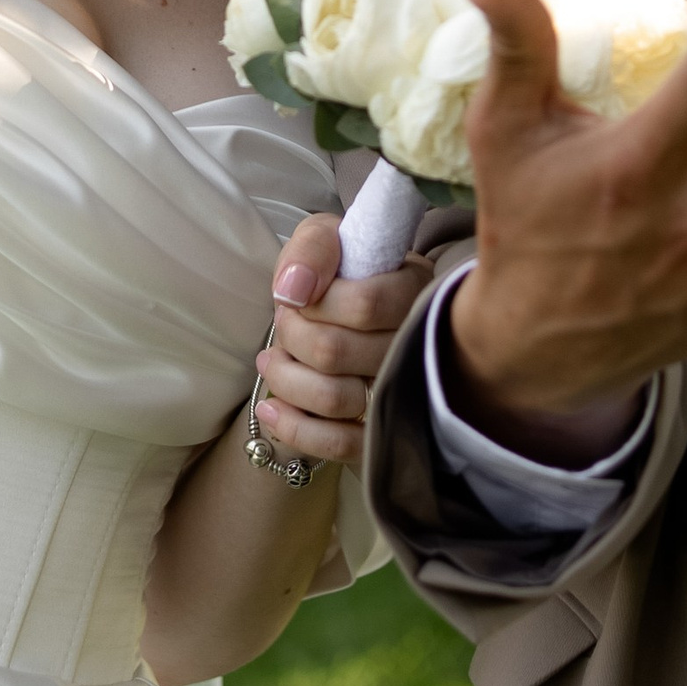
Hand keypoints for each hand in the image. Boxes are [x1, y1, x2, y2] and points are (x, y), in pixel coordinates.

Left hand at [251, 211, 420, 471]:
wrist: (337, 317)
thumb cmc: (336, 274)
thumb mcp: (324, 240)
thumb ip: (314, 248)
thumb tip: (296, 289)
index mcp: (414, 290)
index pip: (364, 305)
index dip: (316, 304)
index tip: (298, 297)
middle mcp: (416, 345)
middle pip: (336, 352)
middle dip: (292, 336)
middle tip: (283, 324)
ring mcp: (401, 394)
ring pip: (335, 400)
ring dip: (286, 379)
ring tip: (272, 361)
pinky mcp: (378, 433)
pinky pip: (339, 445)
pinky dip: (294, 429)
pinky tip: (270, 409)